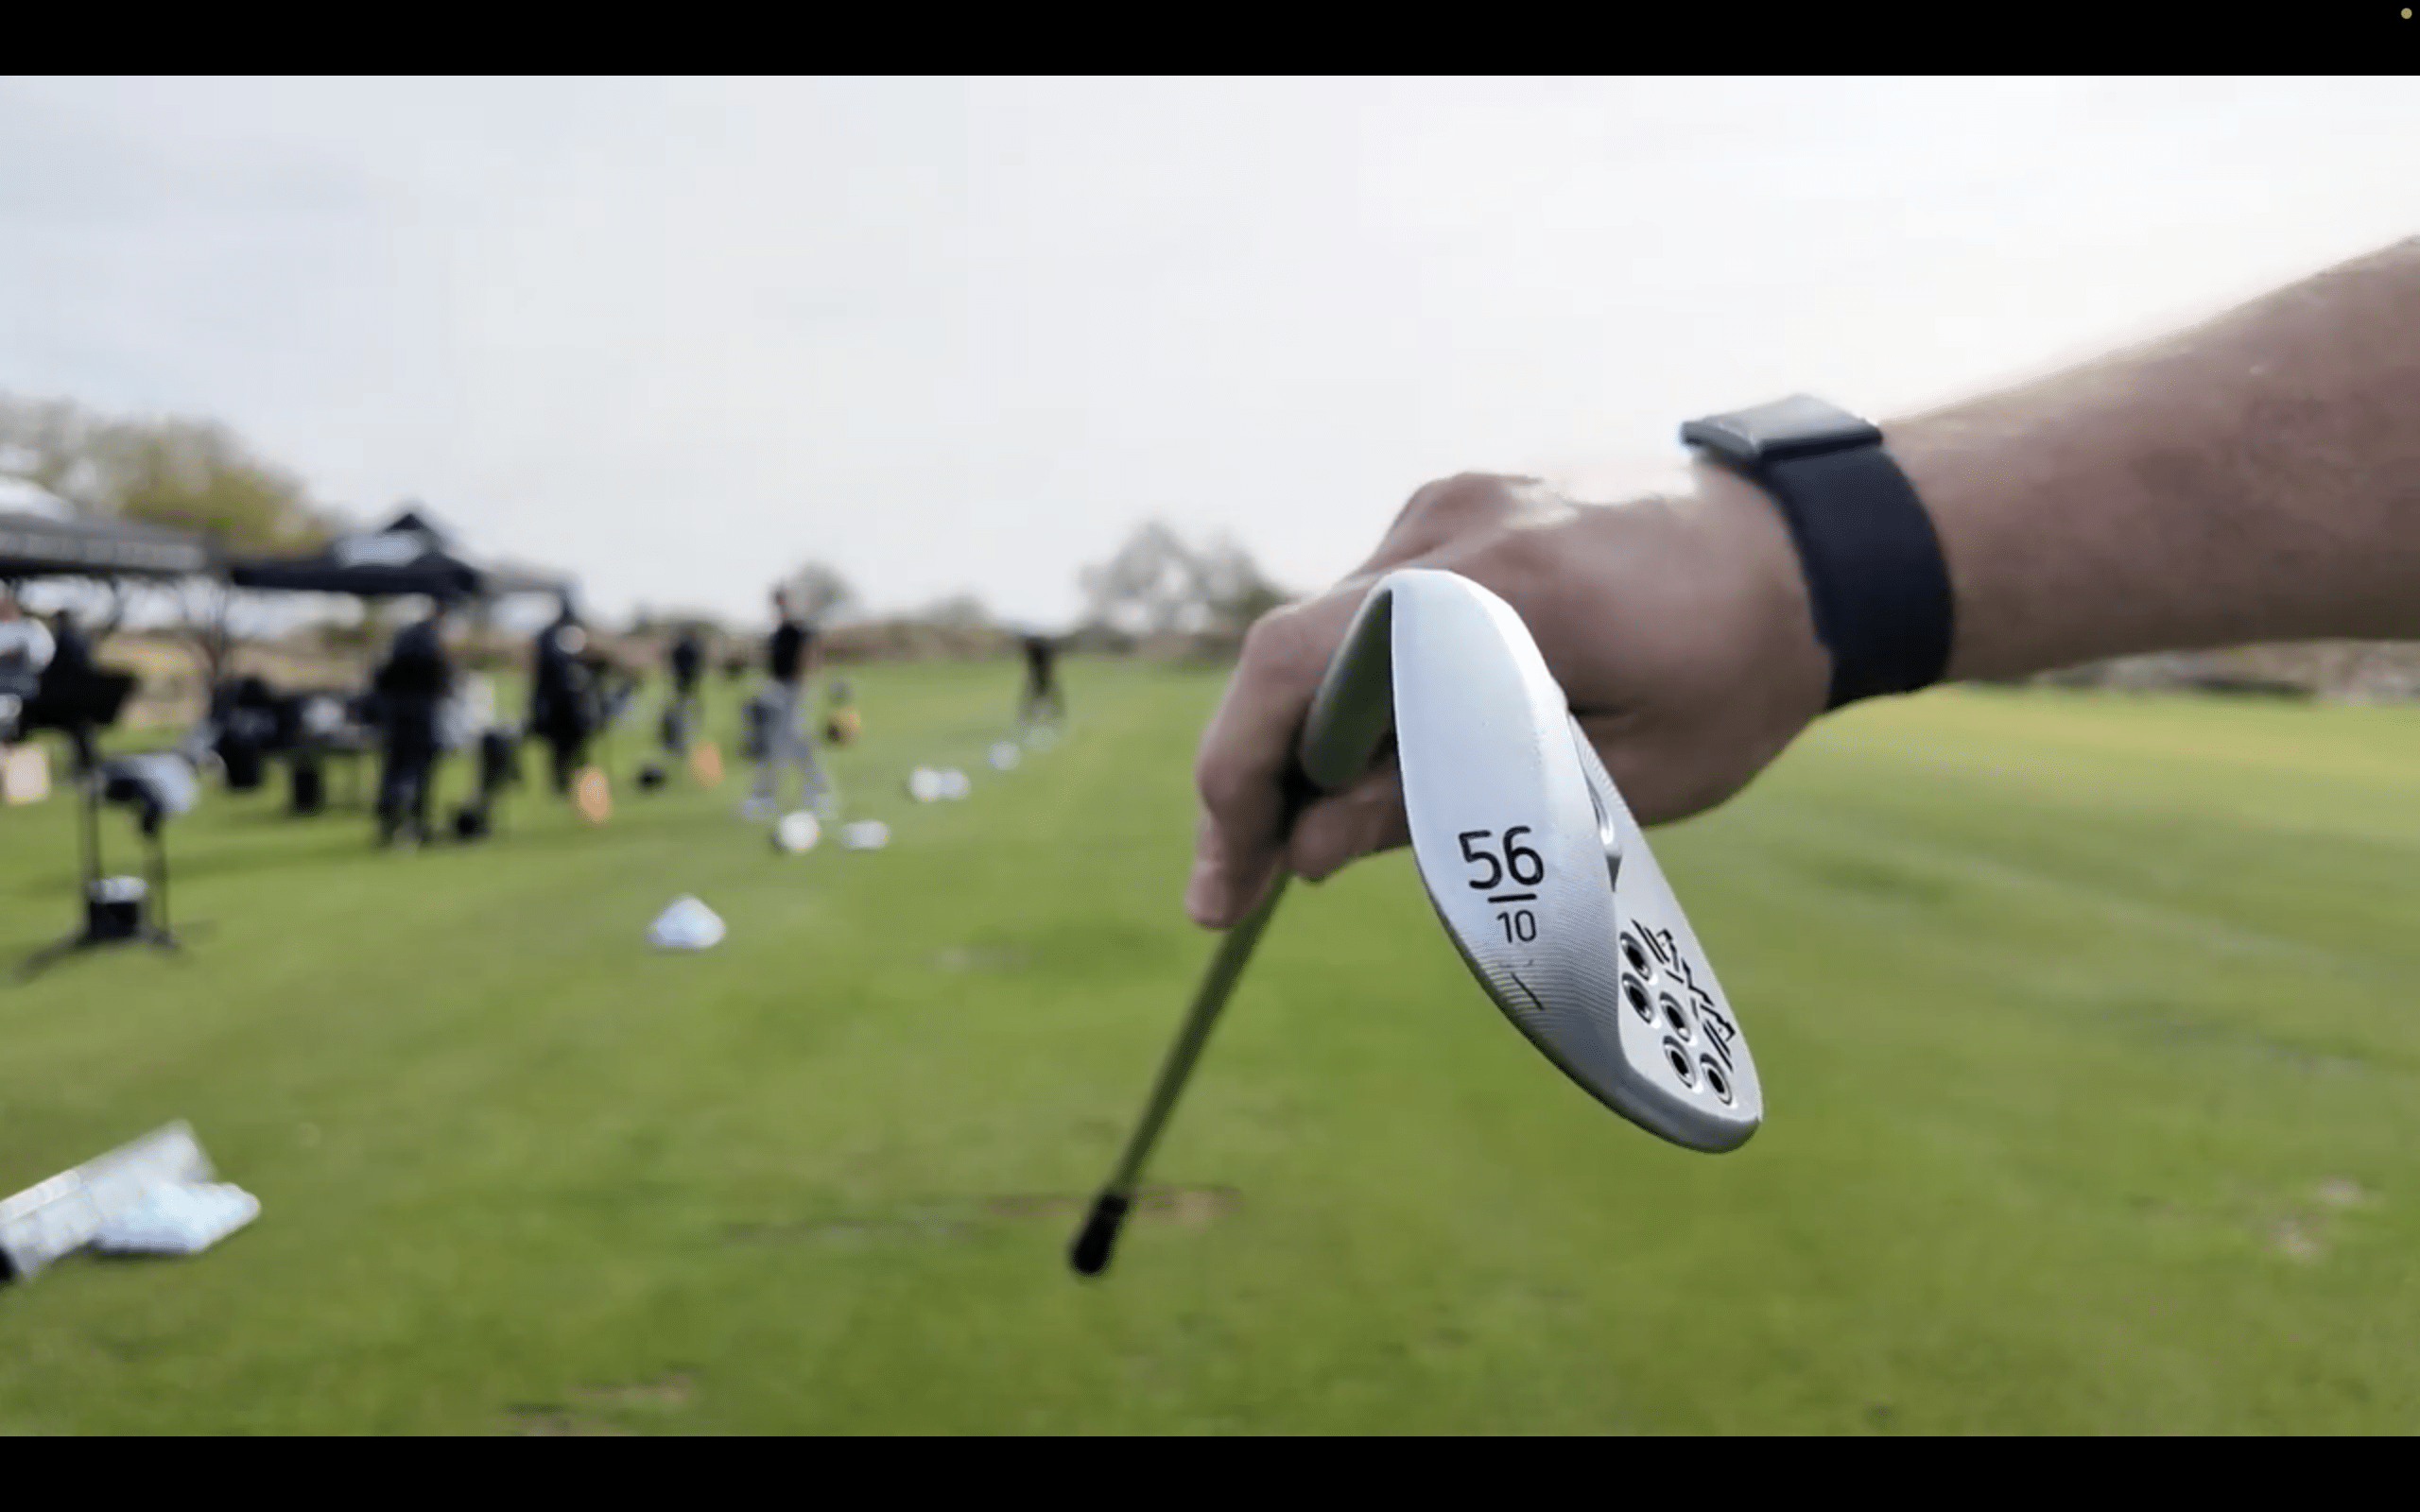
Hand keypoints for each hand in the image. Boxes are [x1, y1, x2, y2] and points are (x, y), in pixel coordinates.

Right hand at [1185, 463, 1834, 927]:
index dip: (1238, 788)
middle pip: (1288, 658)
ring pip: (1324, 636)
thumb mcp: (1608, 777)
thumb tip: (1308, 850)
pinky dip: (1352, 691)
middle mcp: (1448, 526)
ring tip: (1306, 846)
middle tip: (1235, 893)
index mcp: (1493, 593)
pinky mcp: (1459, 511)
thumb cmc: (1737, 672)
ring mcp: (1448, 505)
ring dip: (1301, 740)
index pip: (1297, 676)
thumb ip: (1449, 806)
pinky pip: (1371, 611)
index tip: (1224, 894)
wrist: (1816, 549)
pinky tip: (1373, 767)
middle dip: (1249, 782)